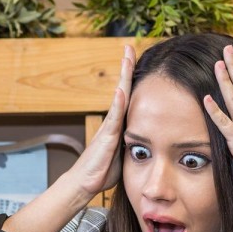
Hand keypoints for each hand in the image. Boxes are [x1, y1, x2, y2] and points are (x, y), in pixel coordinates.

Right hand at [68, 45, 134, 198]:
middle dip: (126, 68)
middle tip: (129, 47)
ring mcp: (108, 127)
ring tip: (126, 57)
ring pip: (118, 97)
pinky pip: (113, 118)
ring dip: (123, 77)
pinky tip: (122, 89)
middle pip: (122, 89)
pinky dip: (118, 103)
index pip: (129, 97)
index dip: (133, 79)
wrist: (84, 185)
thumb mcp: (125, 155)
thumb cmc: (102, 172)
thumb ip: (134, 144)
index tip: (136, 60)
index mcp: (119, 124)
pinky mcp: (105, 138)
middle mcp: (112, 121)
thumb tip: (148, 141)